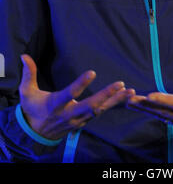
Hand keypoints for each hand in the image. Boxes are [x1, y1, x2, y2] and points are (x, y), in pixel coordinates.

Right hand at [19, 54, 134, 139]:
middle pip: (90, 105)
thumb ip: (28, 74)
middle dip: (106, 95)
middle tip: (120, 84)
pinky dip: (114, 105)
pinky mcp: (84, 121)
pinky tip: (126, 97)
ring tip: (129, 91)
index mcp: (56, 105)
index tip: (92, 72)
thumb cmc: (32, 109)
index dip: (80, 84)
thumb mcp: (26, 92)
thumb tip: (24, 56)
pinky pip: (101, 113)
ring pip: (99, 110)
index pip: (70, 94)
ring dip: (115, 101)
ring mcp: (79, 119)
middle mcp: (69, 113)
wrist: (36, 134)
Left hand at [126, 65, 172, 142]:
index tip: (150, 96)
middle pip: (166, 112)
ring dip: (146, 110)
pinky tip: (143, 108)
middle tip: (130, 99)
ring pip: (163, 117)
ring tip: (130, 102)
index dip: (164, 100)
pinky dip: (154, 114)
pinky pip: (167, 120)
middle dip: (147, 106)